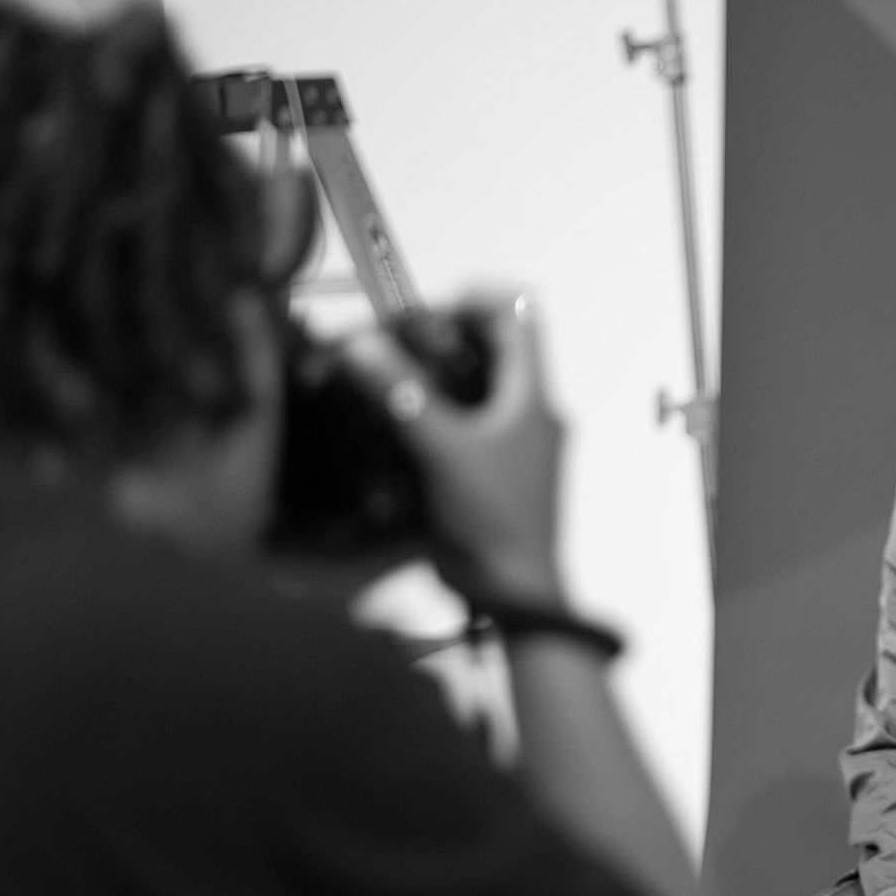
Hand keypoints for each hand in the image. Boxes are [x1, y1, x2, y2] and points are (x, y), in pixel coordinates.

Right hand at [341, 286, 564, 601]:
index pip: (518, 318)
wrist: (511, 594)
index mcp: (533, 398)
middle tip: (390, 344)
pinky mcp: (487, 472)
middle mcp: (528, 414)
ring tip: (382, 377)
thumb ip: (401, 395)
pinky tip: (391, 423)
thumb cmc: (495, 522)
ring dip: (429, 378)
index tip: (422, 311)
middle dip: (438, 340)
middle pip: (488, 351)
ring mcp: (511, 445)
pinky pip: (459, 426)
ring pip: (470, 389)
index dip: (473, 301)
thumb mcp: (443, 448)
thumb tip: (362, 346)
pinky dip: (427, 415)